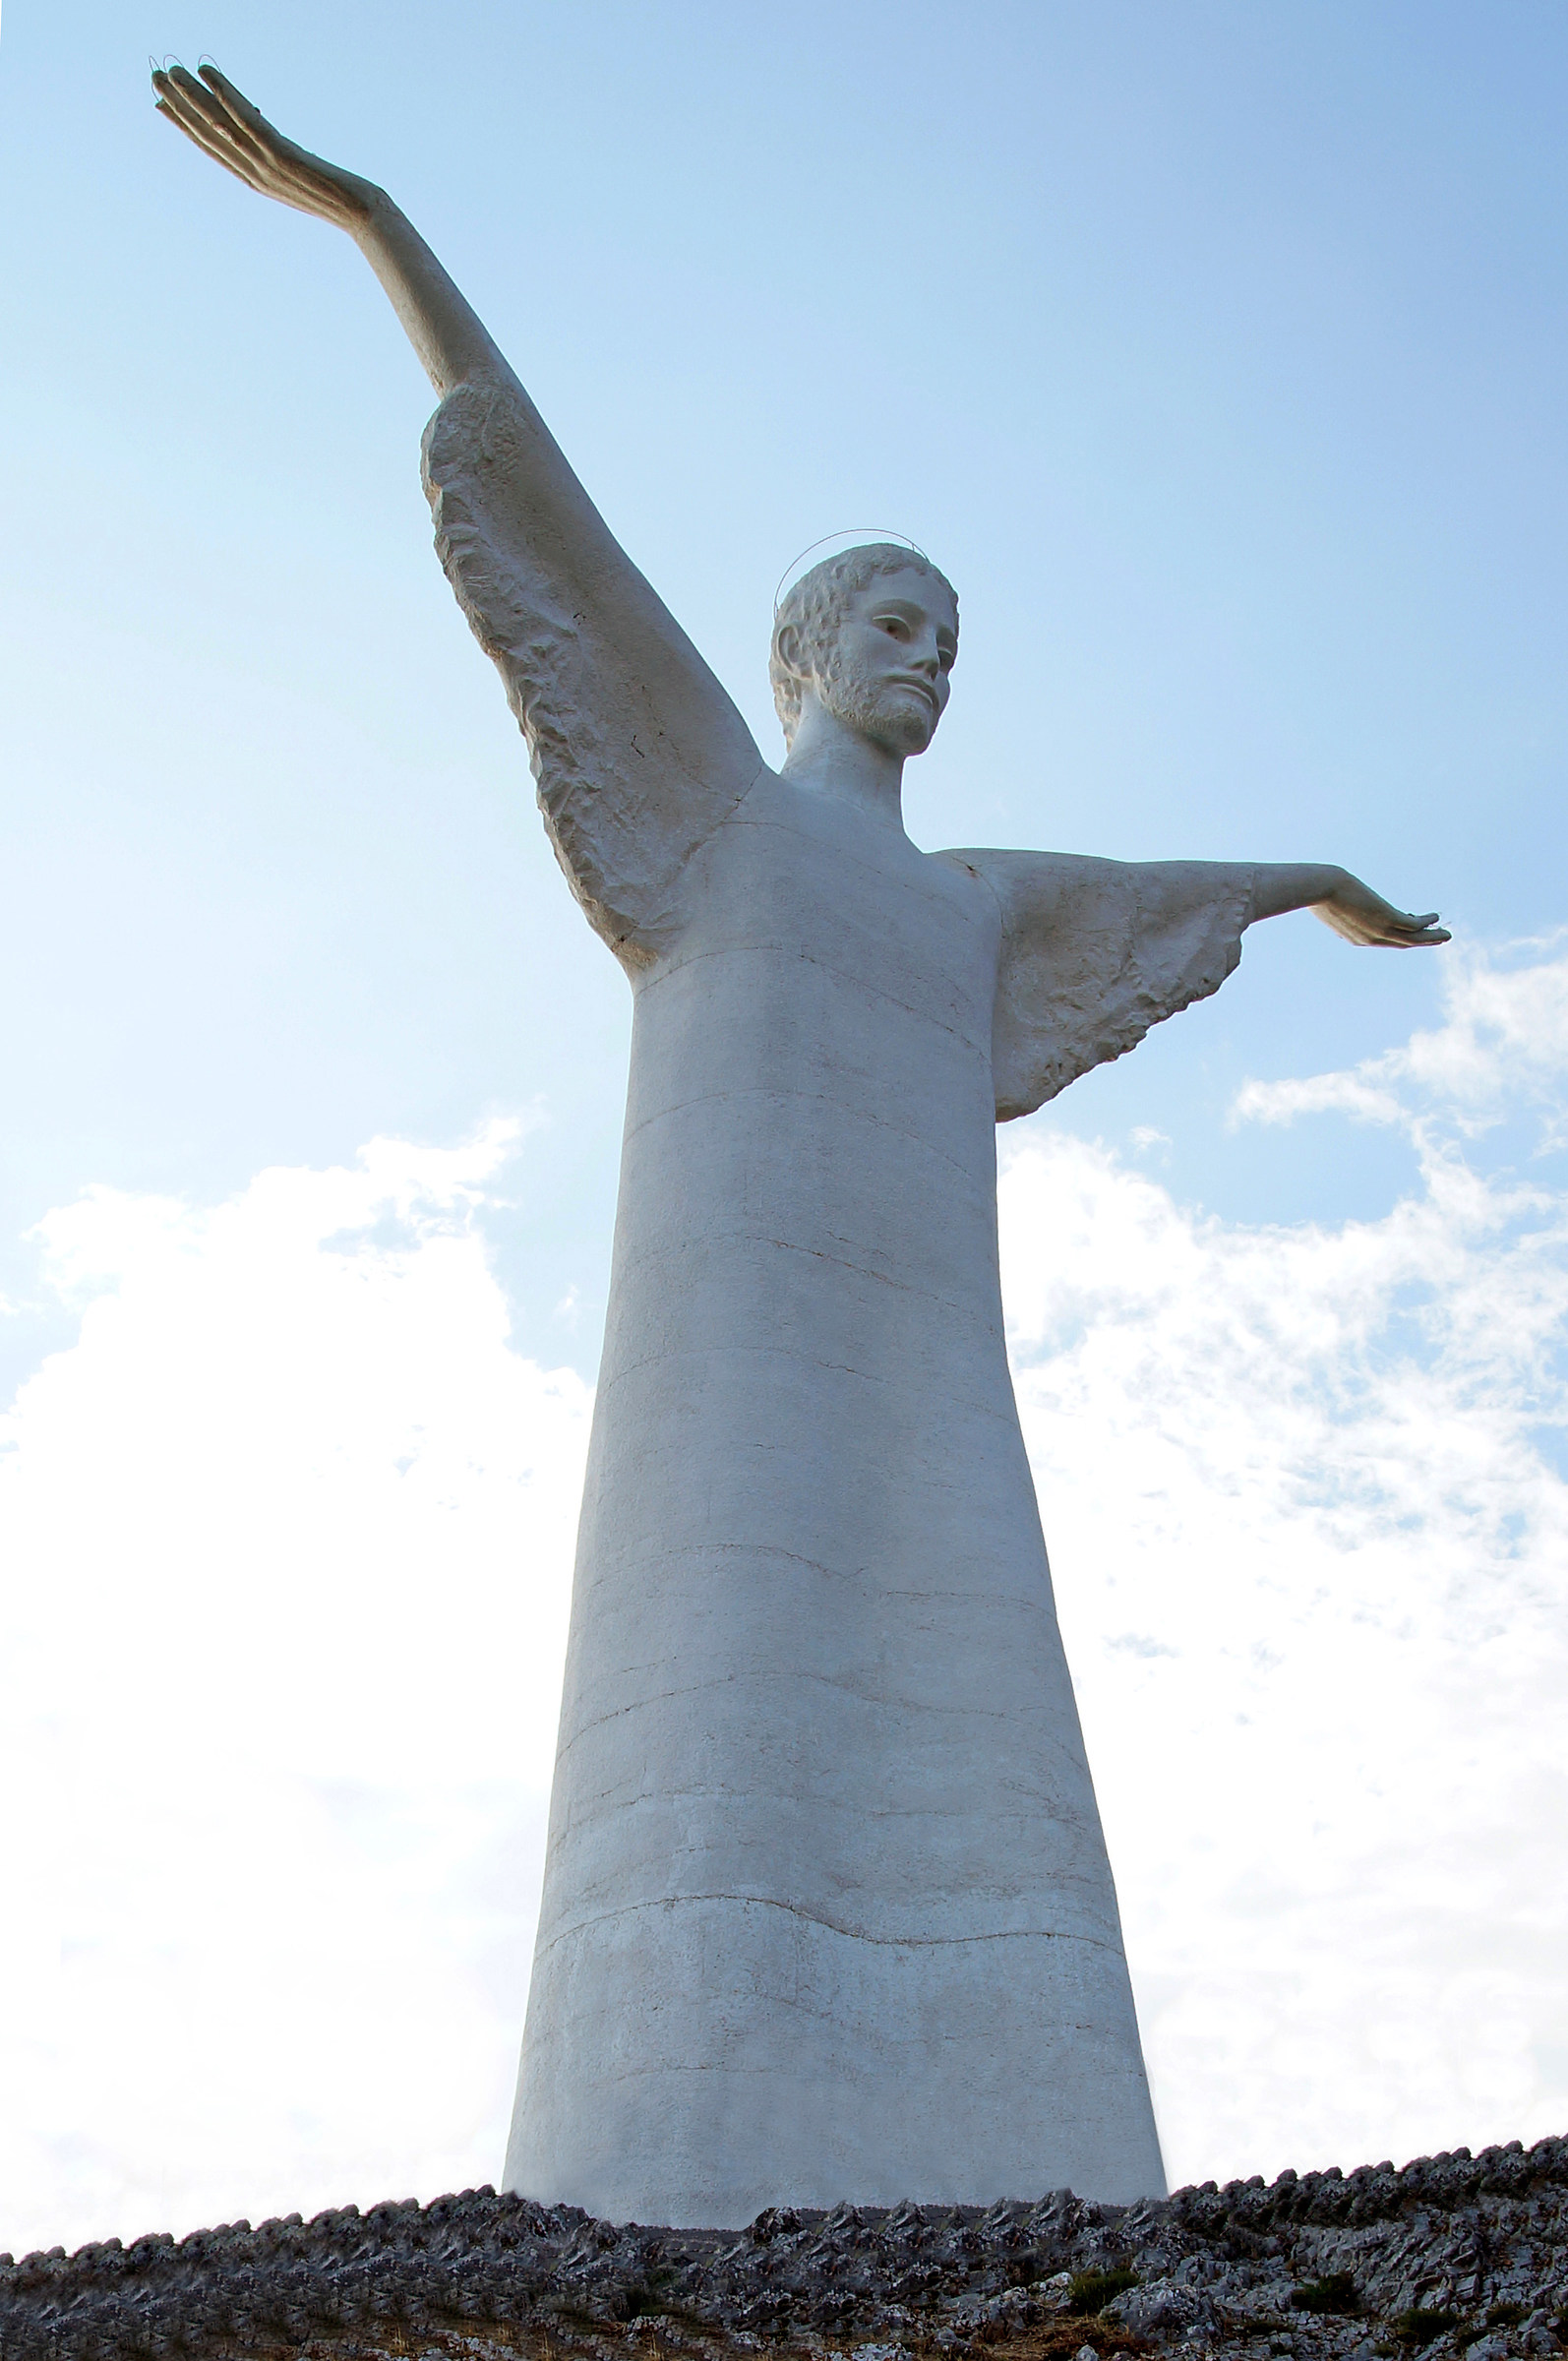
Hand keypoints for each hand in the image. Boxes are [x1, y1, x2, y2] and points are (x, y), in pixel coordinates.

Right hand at [152, 62, 379, 233]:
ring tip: (171, 70)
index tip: (161, 104)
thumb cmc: (345, 201)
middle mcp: (256, 174)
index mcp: (258, 180)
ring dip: (192, 96)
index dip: (184, 126)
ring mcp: (266, 165)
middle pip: (208, 135)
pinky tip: (207, 72)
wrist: (367, 216)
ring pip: (219, 125)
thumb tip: (277, 148)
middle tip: (153, 76)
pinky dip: (225, 95)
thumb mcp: (307, 179)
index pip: (212, 148)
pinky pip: (247, 119)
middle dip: (178, 106)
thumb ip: (286, 162)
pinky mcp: (282, 153)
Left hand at [1312, 871, 1449, 947]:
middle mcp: (1369, 939)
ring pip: (1412, 938)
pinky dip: (1426, 922)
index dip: (1402, 936)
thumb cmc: (1320, 891)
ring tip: (1447, 934)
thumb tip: (1342, 892)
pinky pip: (1412, 924)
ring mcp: (1378, 930)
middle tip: (1440, 939)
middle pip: (1403, 944)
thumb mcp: (1332, 901)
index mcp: (1356, 938)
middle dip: (1423, 942)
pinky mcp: (1386, 917)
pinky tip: (1435, 916)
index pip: (1385, 940)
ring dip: (1431, 937)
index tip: (1414, 924)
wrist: (1319, 887)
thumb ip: (1339, 904)